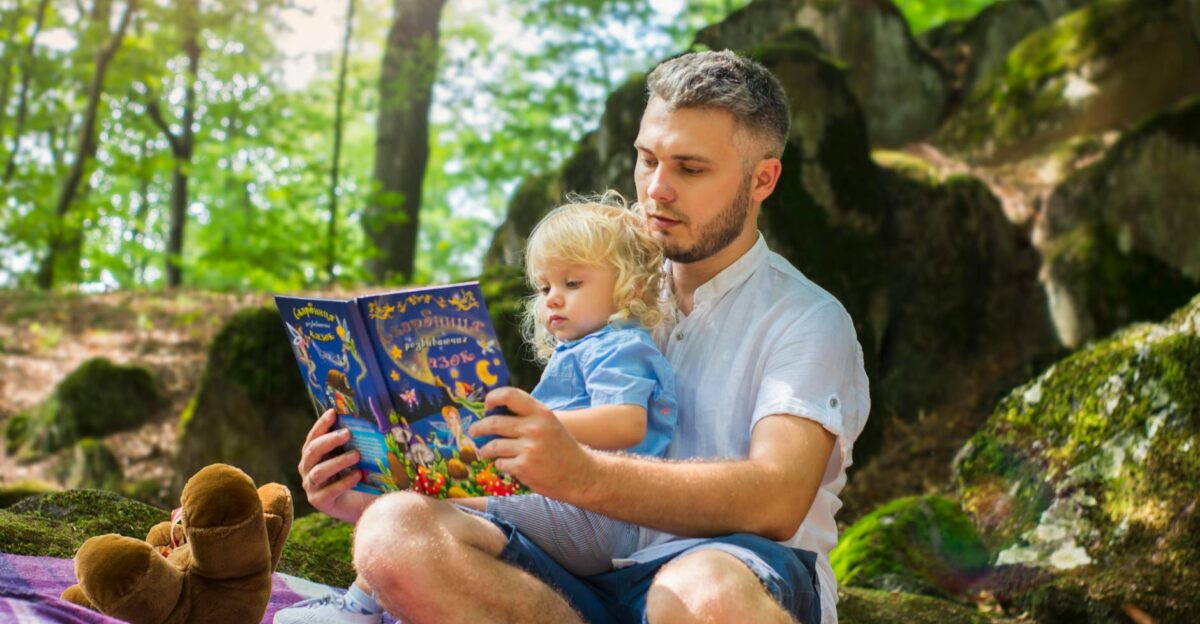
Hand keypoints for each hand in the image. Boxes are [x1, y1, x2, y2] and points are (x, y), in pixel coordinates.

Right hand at [298, 409, 374, 523]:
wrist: (362, 505)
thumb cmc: (359, 475)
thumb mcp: (356, 456)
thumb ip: (354, 442)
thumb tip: (369, 420)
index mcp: (314, 454)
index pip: (313, 437)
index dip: (321, 424)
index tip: (333, 412)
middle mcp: (308, 468)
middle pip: (312, 451)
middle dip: (329, 440)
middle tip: (348, 433)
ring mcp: (311, 486)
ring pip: (319, 471)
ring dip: (338, 461)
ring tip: (356, 455)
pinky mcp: (318, 501)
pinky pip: (328, 491)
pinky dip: (344, 482)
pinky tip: (358, 476)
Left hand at [469, 387, 595, 499]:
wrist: (580, 475)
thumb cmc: (561, 448)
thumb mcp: (549, 424)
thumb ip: (527, 416)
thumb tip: (494, 412)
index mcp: (541, 413)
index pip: (510, 395)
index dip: (493, 397)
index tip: (486, 405)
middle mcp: (534, 428)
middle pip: (494, 422)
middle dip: (479, 427)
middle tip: (474, 431)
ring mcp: (528, 448)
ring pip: (492, 445)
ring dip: (486, 449)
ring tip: (486, 451)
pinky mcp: (523, 467)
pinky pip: (500, 463)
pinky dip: (500, 464)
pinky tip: (506, 464)